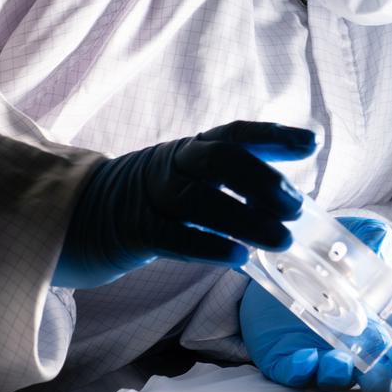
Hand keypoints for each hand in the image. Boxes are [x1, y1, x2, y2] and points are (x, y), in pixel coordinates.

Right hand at [52, 121, 315, 288]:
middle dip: (262, 179)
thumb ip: (234, 183)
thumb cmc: (153, 202)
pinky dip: (209, 246)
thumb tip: (292, 198)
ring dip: (246, 219)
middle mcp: (171, 164)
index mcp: (191, 149)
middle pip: (219, 159)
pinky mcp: (133, 230)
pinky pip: (173, 237)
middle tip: (295, 206)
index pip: (236, 133)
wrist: (79, 218)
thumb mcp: (192, 180)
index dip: (274, 135)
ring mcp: (150, 195)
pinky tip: (239, 258)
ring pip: (200, 200)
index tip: (311, 144)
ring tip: (281, 240)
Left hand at [240, 216, 391, 391]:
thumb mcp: (357, 235)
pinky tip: (306, 359)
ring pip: (334, 379)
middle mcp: (353, 344)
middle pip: (376, 377)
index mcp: (378, 322)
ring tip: (339, 361)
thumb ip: (375, 236)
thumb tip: (382, 250)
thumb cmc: (331, 248)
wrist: (280, 253)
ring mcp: (320, 353)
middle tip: (378, 376)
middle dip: (381, 383)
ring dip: (339, 376)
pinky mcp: (285, 356)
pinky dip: (301, 371)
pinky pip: (293, 373)